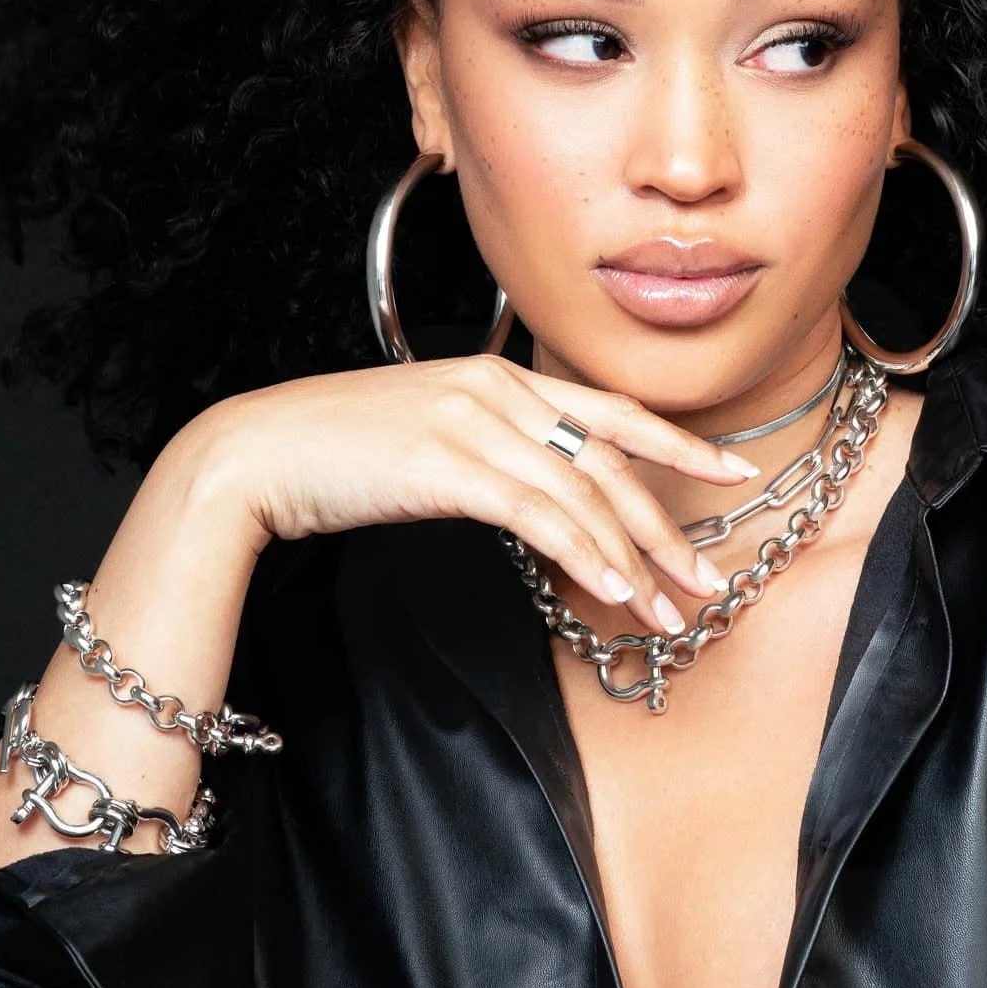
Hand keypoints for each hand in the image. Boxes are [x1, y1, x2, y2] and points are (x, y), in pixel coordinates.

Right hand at [197, 356, 759, 636]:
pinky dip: (580, 552)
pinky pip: (535, 513)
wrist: (256, 453)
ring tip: (664, 610)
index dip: (677, 442)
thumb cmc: (336, 452)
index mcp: (498, 377)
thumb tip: (541, 491)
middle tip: (706, 580)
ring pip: (580, 493)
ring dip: (630, 558)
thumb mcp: (430, 433)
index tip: (731, 472)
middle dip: (665, 527)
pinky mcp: (447, 464)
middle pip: (608, 460)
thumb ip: (492, 449)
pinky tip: (608, 588)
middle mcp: (496, 390)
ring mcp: (473, 423)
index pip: (609, 411)